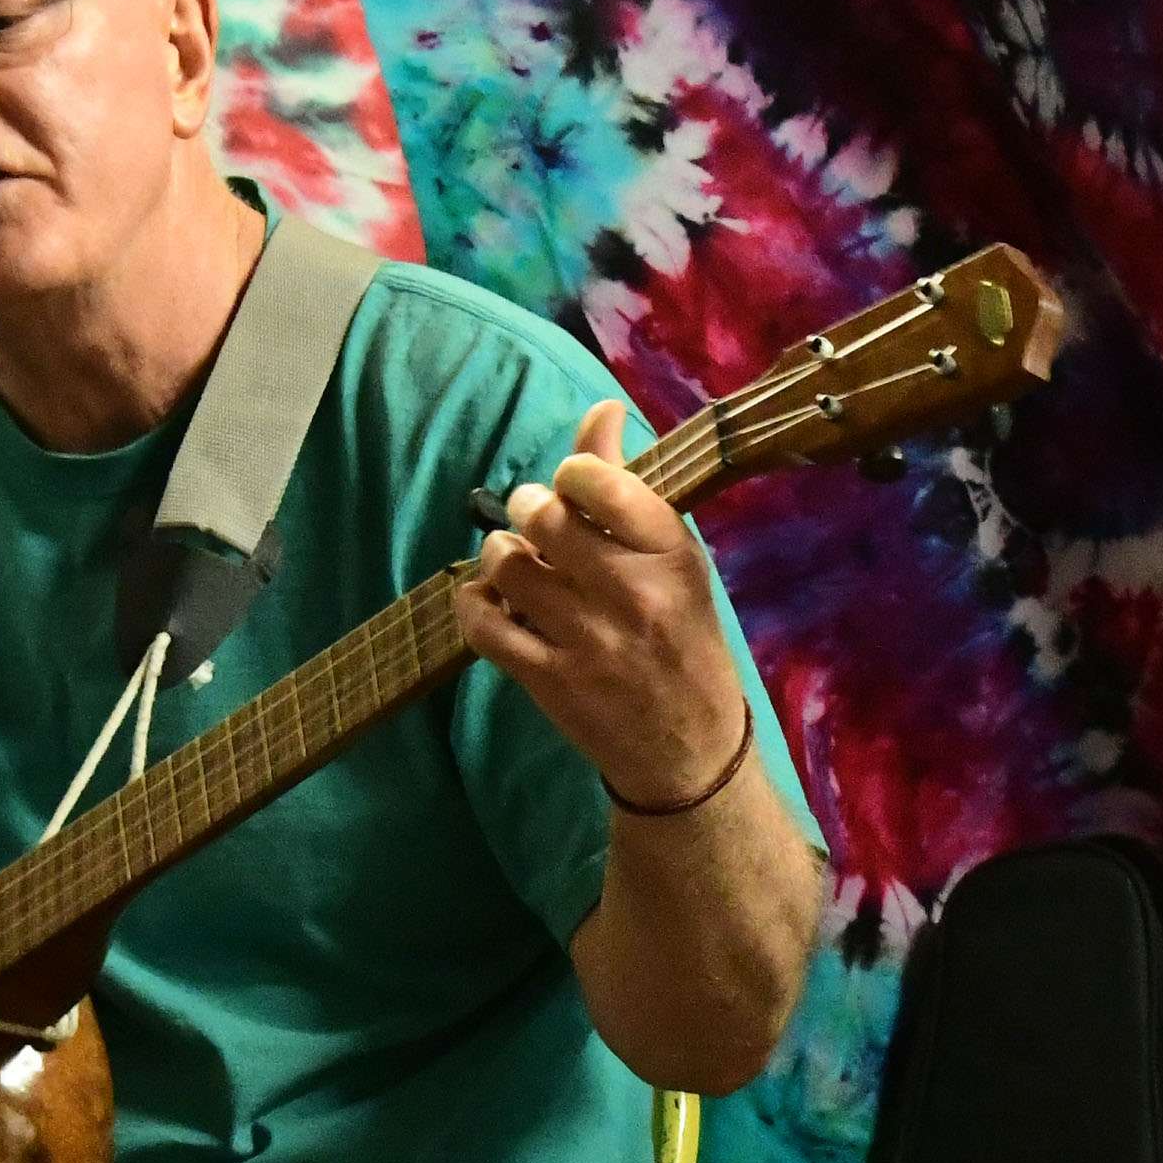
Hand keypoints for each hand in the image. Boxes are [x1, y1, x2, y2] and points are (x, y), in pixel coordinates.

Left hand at [455, 398, 753, 806]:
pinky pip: (482, 626)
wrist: (690, 751)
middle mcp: (632, 594)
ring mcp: (588, 641)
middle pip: (546, 517)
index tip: (573, 484)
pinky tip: (489, 601)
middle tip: (535, 520)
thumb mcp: (676, 563)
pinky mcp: (549, 681)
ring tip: (516, 561)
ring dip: (500, 553)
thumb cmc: (683, 642)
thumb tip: (600, 410)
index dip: (572, 470)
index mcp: (672, 556)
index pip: (603, 482)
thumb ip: (628, 489)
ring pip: (508, 565)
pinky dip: (472, 604)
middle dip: (529, 507)